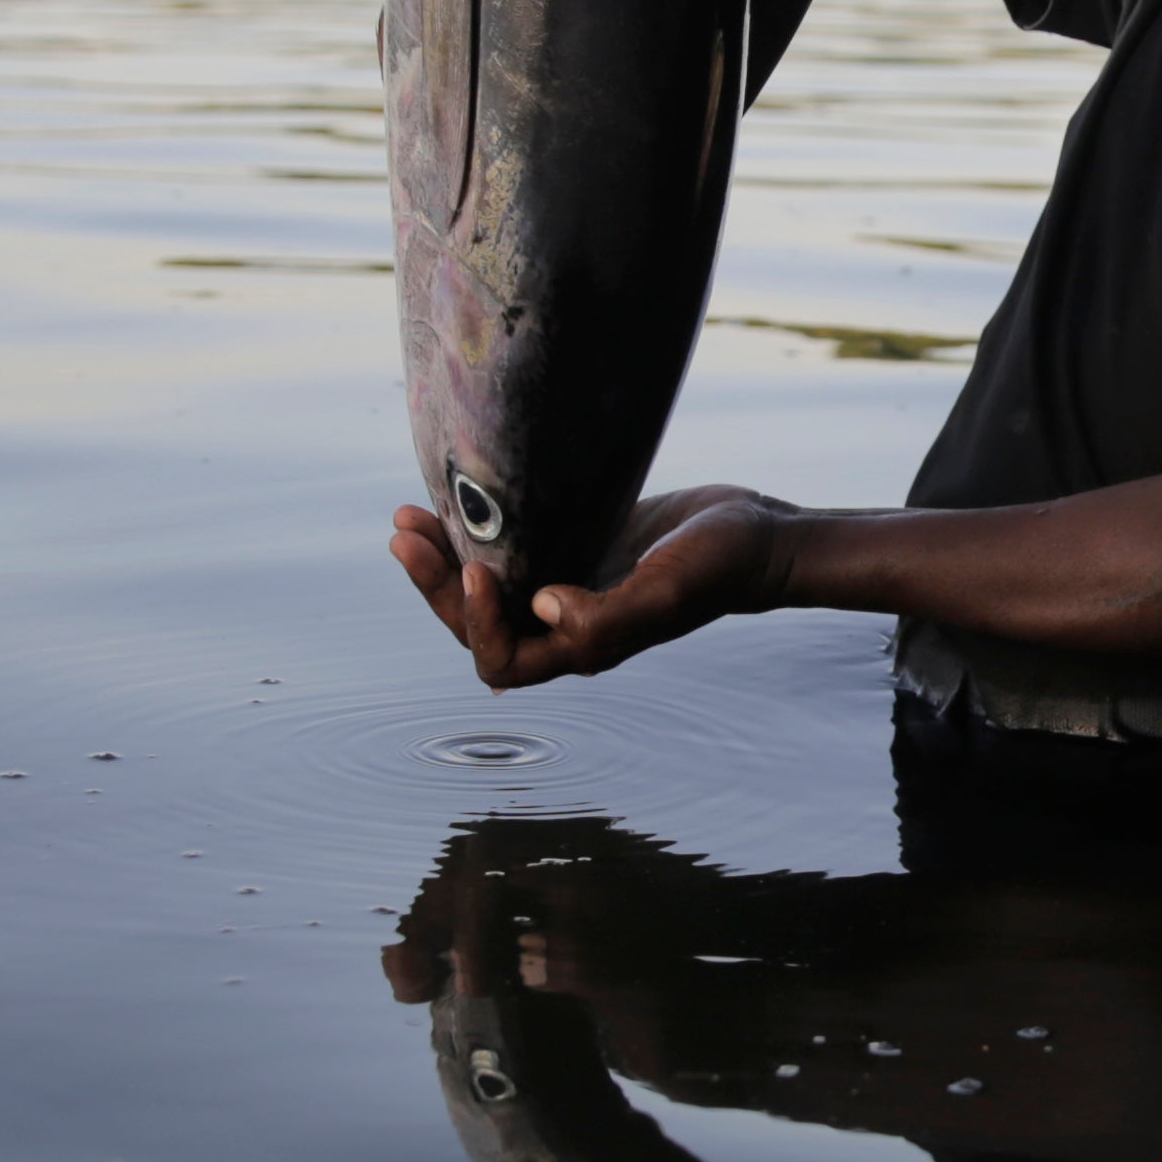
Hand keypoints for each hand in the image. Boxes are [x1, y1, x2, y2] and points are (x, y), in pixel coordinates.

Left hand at [387, 483, 790, 686]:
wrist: (757, 534)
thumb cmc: (718, 565)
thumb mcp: (666, 591)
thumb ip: (606, 617)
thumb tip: (539, 608)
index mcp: (583, 648)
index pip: (502, 660)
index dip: (475, 624)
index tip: (474, 569)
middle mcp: (566, 625)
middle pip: (477, 626)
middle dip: (435, 587)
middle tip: (404, 536)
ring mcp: (568, 587)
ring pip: (486, 590)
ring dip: (442, 561)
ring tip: (409, 520)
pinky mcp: (575, 548)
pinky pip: (510, 552)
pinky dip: (475, 534)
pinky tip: (455, 501)